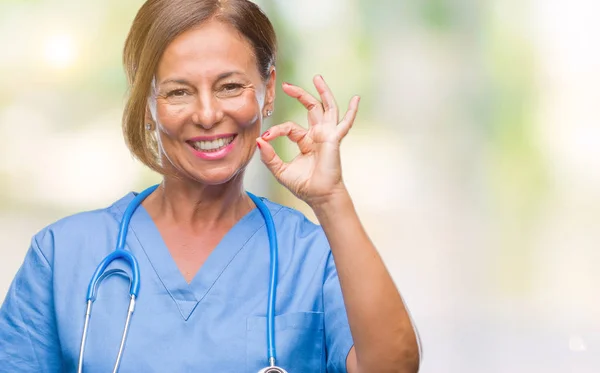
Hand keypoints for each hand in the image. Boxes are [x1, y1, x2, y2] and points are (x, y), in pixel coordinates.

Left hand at [256, 75, 359, 207]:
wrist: (319, 196)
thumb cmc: (304, 186)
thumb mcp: (280, 170)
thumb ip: (269, 156)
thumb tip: (259, 141)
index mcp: (307, 142)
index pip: (290, 127)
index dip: (278, 129)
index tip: (267, 136)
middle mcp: (318, 135)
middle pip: (311, 108)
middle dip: (300, 94)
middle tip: (286, 85)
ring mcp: (328, 135)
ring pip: (327, 108)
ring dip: (323, 92)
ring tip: (317, 78)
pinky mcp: (334, 139)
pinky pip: (345, 123)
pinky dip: (352, 111)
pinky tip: (356, 98)